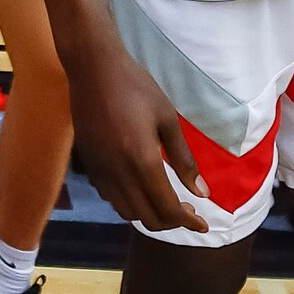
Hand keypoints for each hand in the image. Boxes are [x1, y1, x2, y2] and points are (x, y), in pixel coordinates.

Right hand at [62, 27, 207, 231]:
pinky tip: (140, 189)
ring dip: (149, 215)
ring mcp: (100, 171)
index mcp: (142, 161)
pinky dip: (129, 203)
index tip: (204, 224)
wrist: (92, 69)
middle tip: (188, 212)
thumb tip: (202, 193)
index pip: (167, 208)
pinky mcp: (90, 165)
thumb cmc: (136, 87)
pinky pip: (110, 198)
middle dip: (171, 222)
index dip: (188, 221)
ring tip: (165, 203)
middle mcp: (119, 173)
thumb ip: (184, 160)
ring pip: (126, 212)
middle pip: (147, 218)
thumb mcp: (167, 119)